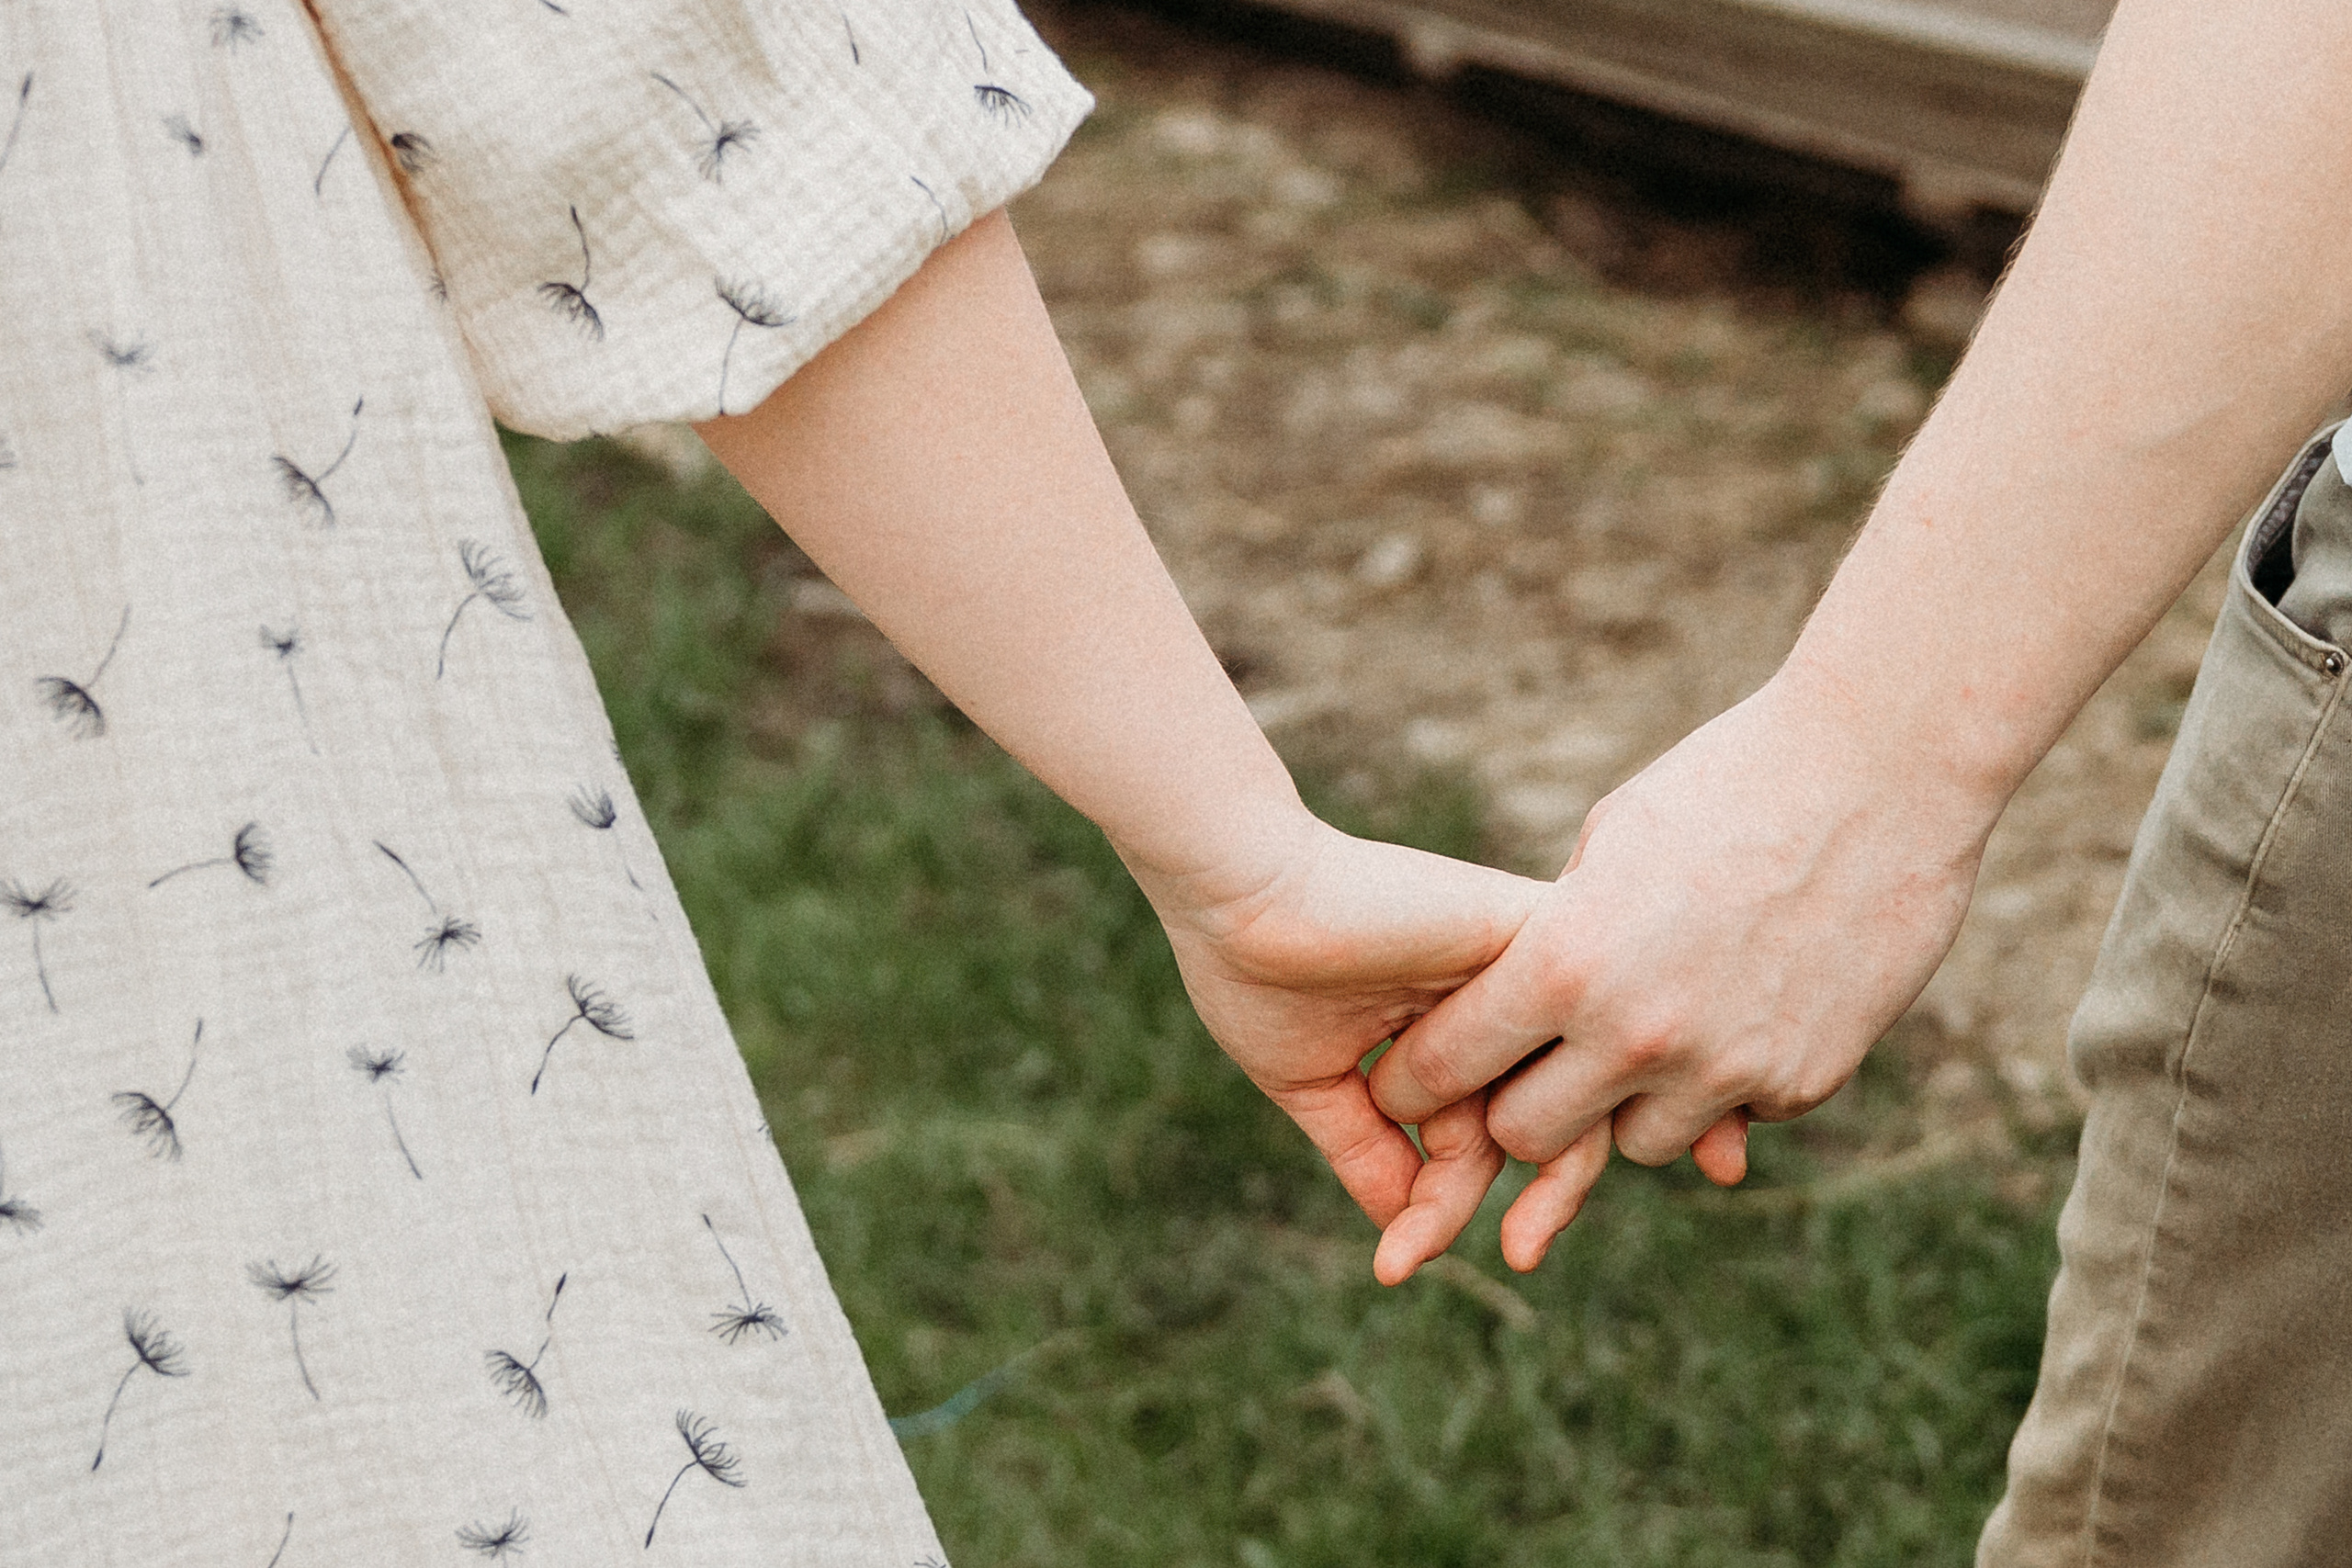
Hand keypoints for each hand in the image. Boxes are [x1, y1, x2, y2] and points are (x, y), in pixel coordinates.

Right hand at [1129, 814, 1550, 1284]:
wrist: (1237, 895)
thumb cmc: (1257, 972)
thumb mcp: (1317, 1082)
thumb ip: (1370, 1152)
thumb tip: (1408, 1239)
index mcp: (1458, 1026)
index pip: (1498, 1125)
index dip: (1454, 1202)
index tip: (1398, 1265)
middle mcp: (1502, 1001)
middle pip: (1559, 1116)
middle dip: (1544, 1202)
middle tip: (1516, 1259)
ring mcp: (1522, 970)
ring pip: (1581, 1086)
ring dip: (1552, 1175)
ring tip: (1502, 1240)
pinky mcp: (1535, 939)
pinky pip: (1587, 1029)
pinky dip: (1557, 1106)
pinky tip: (1494, 1159)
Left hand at [1369, 673, 1997, 1270]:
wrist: (1883, 771)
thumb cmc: (1728, 783)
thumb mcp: (1608, 845)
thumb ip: (1554, 935)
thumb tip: (1509, 999)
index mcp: (1566, 962)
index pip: (1447, 1065)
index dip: (1416, 1078)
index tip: (1406, 1079)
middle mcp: (1636, 1033)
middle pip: (1528, 1135)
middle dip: (1518, 1108)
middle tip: (1528, 1072)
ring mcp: (1724, 1069)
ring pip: (1634, 1143)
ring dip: (1628, 1103)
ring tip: (1650, 1028)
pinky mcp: (1801, 1082)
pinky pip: (1730, 1118)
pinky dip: (1722, 1084)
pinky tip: (1740, 1010)